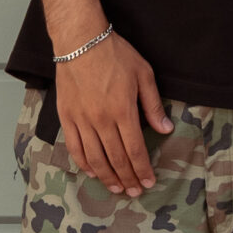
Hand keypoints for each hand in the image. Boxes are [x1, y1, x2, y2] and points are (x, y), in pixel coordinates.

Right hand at [55, 29, 173, 195]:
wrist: (80, 40)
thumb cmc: (114, 53)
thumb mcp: (143, 74)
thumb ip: (153, 105)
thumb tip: (165, 129)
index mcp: (123, 110)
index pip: (135, 149)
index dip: (143, 169)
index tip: (149, 181)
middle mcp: (102, 120)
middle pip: (116, 158)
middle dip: (128, 178)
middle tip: (136, 192)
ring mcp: (82, 119)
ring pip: (95, 158)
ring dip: (107, 177)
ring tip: (117, 188)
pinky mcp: (67, 116)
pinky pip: (75, 147)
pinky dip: (83, 163)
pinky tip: (92, 172)